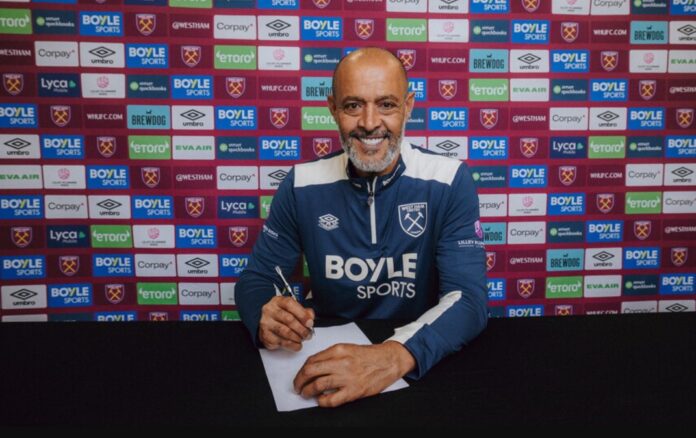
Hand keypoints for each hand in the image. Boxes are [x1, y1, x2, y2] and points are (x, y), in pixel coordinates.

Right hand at [259, 296, 314, 351]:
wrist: (269, 322)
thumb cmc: (284, 315)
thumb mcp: (294, 309)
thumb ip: (305, 312)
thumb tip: (310, 320)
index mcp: (278, 301)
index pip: (290, 304)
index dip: (302, 314)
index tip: (310, 323)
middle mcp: (270, 310)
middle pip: (288, 319)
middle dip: (302, 329)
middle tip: (308, 334)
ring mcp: (266, 323)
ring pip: (285, 332)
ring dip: (297, 338)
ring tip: (302, 339)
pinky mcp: (265, 335)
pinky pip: (280, 342)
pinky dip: (291, 345)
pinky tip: (296, 344)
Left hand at [293, 341, 415, 407]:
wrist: (389, 361)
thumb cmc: (369, 355)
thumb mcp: (348, 348)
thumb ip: (331, 356)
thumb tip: (314, 367)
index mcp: (338, 350)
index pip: (312, 360)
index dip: (302, 370)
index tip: (300, 375)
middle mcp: (341, 362)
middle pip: (310, 371)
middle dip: (299, 380)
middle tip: (298, 386)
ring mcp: (347, 377)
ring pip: (318, 385)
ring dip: (307, 391)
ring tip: (305, 394)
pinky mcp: (354, 391)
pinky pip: (331, 399)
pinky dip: (322, 401)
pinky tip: (321, 400)